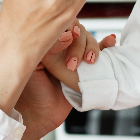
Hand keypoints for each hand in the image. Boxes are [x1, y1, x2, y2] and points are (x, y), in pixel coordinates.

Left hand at [15, 23, 116, 139]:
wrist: (37, 115)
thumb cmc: (28, 91)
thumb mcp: (32, 64)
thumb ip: (48, 47)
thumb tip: (68, 35)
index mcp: (46, 42)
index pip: (62, 24)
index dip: (69, 26)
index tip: (71, 36)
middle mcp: (60, 47)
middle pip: (79, 31)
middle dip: (80, 44)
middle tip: (73, 64)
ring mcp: (74, 57)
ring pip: (90, 41)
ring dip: (94, 47)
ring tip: (90, 61)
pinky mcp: (85, 69)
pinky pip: (100, 53)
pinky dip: (107, 45)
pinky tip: (111, 40)